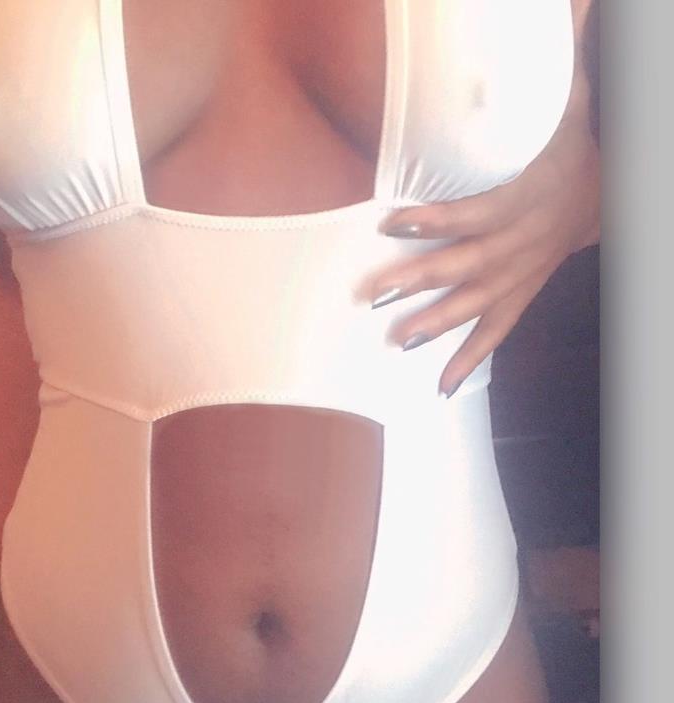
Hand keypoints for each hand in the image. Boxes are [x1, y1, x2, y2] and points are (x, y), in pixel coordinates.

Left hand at [367, 108, 598, 397]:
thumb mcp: (555, 111)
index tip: (390, 223)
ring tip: (397, 344)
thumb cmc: (568, 147)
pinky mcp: (521, 295)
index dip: (435, 220)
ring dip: (437, 325)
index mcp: (526, 198)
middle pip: (466, 266)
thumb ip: (523, 92)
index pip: (475, 213)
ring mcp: (522, 276)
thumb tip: (522, 41)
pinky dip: (471, 360)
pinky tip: (444, 386)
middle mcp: (522, 244)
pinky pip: (497, 333)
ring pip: (477, 305)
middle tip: (373, 298)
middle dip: (419, 283)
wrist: (604, 190)